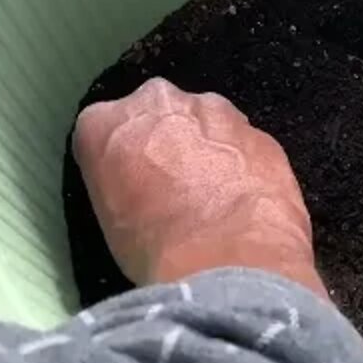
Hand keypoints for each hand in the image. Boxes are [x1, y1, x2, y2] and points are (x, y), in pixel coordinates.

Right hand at [74, 78, 325, 296]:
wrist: (230, 260)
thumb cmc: (157, 248)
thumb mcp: (111, 221)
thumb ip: (122, 183)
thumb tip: (140, 190)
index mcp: (105, 123)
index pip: (102, 131)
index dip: (119, 160)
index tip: (130, 184)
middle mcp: (158, 102)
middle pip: (157, 112)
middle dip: (166, 140)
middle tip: (174, 187)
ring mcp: (215, 110)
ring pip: (206, 122)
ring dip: (207, 149)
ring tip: (214, 199)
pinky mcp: (260, 130)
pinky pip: (244, 144)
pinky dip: (243, 164)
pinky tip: (244, 201)